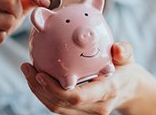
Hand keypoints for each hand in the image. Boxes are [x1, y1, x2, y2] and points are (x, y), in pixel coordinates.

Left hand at [21, 42, 136, 114]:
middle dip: (39, 88)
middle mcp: (96, 107)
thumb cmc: (125, 70)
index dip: (56, 89)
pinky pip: (59, 106)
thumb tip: (117, 47)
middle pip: (61, 105)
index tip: (40, 74)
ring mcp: (87, 112)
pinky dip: (45, 93)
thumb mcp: (128, 58)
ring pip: (56, 108)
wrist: (129, 89)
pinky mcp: (80, 112)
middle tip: (27, 67)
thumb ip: (124, 52)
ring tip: (28, 71)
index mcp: (107, 92)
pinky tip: (38, 77)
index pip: (77, 97)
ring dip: (39, 91)